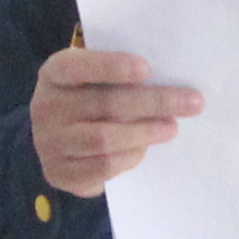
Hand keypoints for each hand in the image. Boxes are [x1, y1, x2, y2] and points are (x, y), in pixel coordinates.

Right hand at [32, 49, 200, 197]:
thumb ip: (117, 76)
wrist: (56, 142)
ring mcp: (50, 142)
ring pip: (104, 138)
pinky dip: (128, 158)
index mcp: (54, 74)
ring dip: (145, 133)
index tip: (147, 69)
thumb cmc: (86, 101)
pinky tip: (144, 149)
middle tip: (191, 102)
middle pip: (105, 104)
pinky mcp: (60, 172)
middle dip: (153, 102)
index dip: (111, 66)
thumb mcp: (91, 81)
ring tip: (172, 128)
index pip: (79, 67)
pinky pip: (102, 166)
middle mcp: (46, 106)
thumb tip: (169, 77)